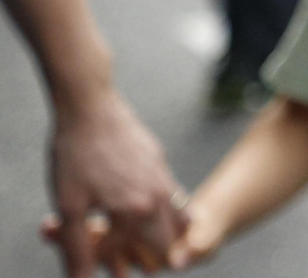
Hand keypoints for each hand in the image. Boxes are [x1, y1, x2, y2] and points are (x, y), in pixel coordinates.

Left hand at [45, 90, 187, 275]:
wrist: (90, 106)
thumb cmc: (75, 156)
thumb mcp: (69, 208)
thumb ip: (78, 248)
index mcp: (139, 211)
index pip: (138, 254)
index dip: (113, 262)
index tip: (94, 254)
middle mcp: (159, 195)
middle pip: (170, 240)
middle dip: (149, 254)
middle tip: (125, 256)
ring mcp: (162, 175)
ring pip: (176, 216)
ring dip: (160, 232)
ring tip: (137, 236)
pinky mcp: (158, 160)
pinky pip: (169, 194)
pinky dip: (158, 209)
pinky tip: (134, 203)